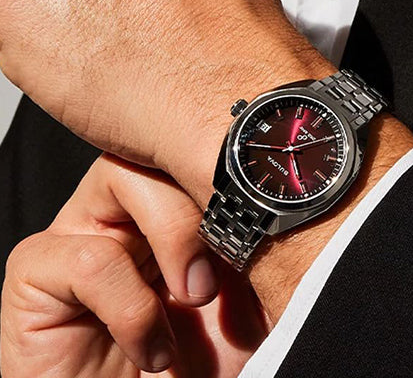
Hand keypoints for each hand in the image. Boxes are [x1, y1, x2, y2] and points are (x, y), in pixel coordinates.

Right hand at [0, 153, 267, 377]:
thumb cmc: (202, 367)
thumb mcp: (251, 290)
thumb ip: (260, 232)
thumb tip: (297, 189)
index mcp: (180, 195)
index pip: (204, 136)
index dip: (238, 155)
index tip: (275, 197)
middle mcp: (127, 203)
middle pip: (165, 141)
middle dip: (208, 186)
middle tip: (238, 249)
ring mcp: (81, 229)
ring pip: (124, 176)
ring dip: (175, 237)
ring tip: (196, 298)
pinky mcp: (37, 272)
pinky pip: (88, 258)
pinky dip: (131, 306)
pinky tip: (152, 346)